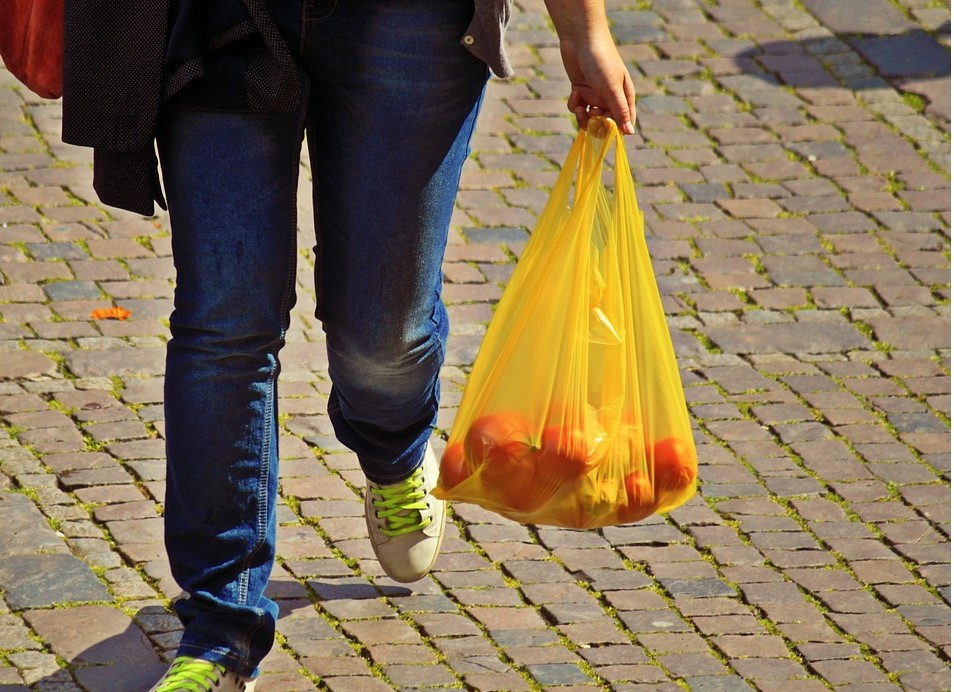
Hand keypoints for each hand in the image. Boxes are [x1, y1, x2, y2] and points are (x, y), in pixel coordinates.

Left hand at [544, 1, 635, 134]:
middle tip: (592, 114)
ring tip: (580, 108)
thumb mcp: (611, 87)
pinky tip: (575, 94)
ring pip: (589, 118)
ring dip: (583, 117)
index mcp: (624, 96)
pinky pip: (578, 107)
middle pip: (605, 123)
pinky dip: (575, 105)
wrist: (580, 38)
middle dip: (597, 124)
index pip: (625, 121)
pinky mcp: (580, 91)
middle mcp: (611, 97)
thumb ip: (619, 110)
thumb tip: (629, 132)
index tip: (607, 131)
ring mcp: (595, 94)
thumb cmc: (601, 60)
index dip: (616, 130)